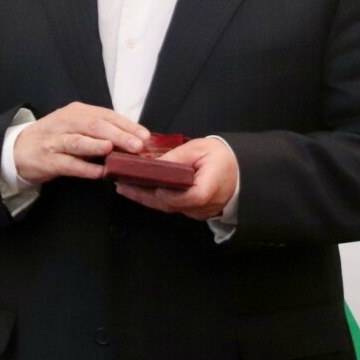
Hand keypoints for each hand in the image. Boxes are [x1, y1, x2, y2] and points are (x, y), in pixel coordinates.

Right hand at [13, 102, 148, 184]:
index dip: (127, 125)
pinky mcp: (48, 160)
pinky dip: (85, 168)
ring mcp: (55, 141)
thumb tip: (133, 140)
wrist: (19, 150)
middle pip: (95, 126)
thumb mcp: (76, 128)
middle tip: (137, 145)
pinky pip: (68, 163)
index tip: (145, 136)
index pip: (106, 115)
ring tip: (114, 150)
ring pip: (78, 141)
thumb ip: (100, 131)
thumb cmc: (55, 138)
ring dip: (98, 145)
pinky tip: (99, 172)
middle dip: (118, 135)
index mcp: (77, 112)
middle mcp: (66, 122)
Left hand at [114, 137, 237, 219]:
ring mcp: (197, 211)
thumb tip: (154, 163)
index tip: (156, 187)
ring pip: (168, 208)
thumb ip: (179, 156)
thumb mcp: (201, 148)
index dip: (172, 194)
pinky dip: (154, 199)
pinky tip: (140, 190)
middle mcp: (203, 205)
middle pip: (172, 205)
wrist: (237, 171)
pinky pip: (171, 207)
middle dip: (145, 195)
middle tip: (123, 185)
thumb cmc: (221, 157)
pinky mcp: (191, 211)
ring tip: (124, 187)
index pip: (192, 197)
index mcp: (211, 187)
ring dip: (145, 198)